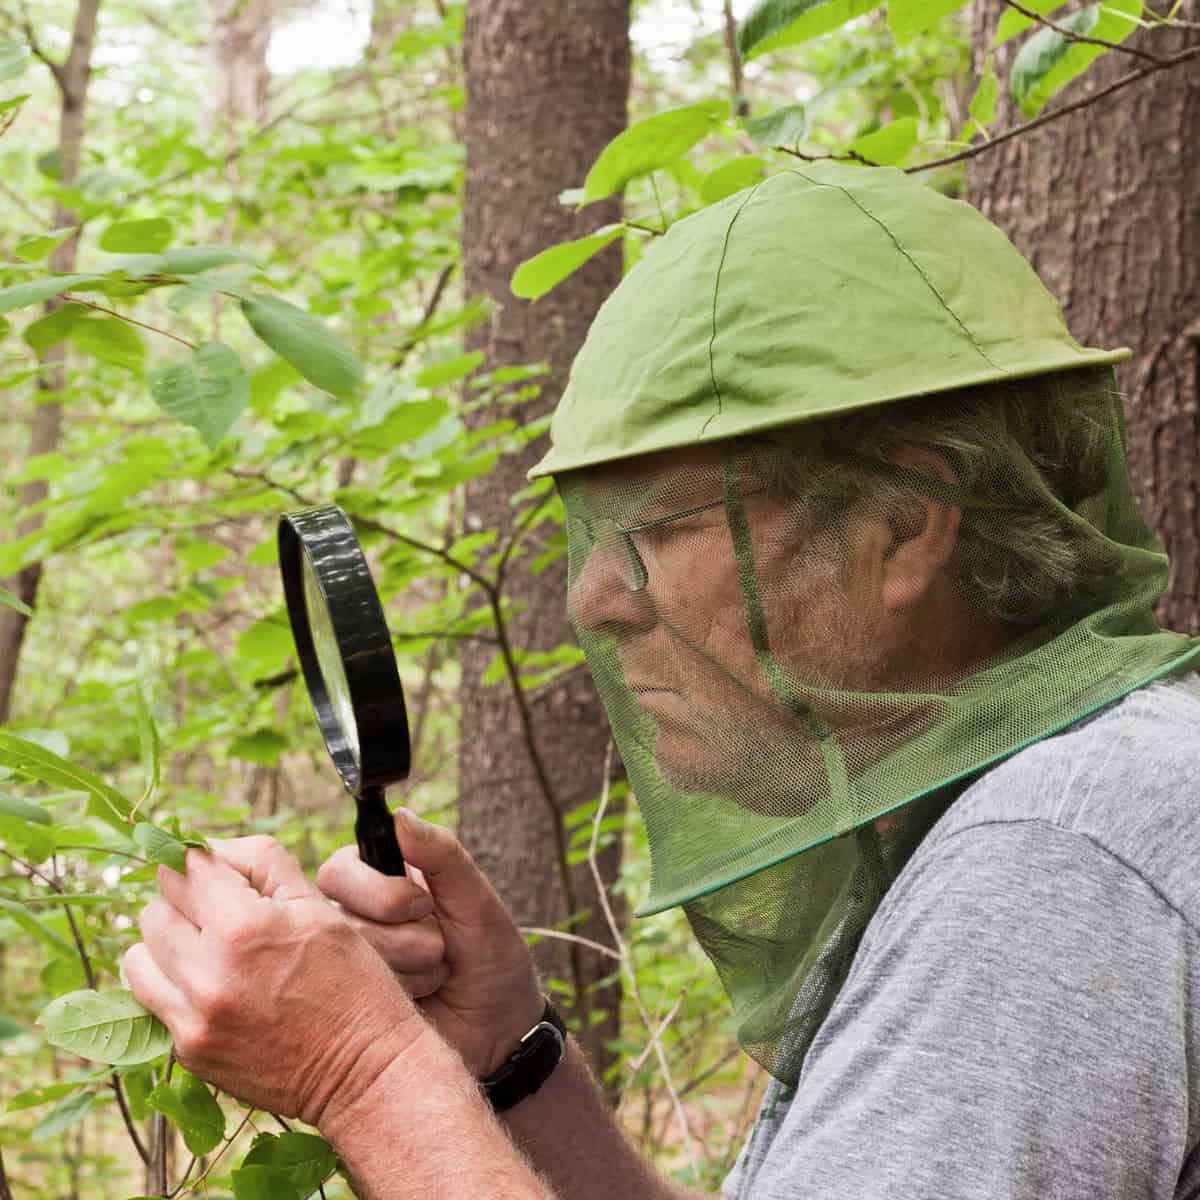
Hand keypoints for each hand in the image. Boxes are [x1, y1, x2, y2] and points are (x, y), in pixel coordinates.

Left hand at [123, 837, 432, 1127]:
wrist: (362, 1067)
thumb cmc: (350, 977)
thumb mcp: (317, 904)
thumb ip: (261, 862)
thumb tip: (210, 848)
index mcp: (244, 926)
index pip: (185, 867)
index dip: (203, 861)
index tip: (218, 869)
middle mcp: (207, 973)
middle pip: (155, 907)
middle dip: (184, 900)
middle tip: (220, 908)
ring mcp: (192, 1018)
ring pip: (138, 954)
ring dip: (167, 942)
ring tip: (207, 946)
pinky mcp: (187, 1051)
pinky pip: (151, 999)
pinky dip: (172, 984)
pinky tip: (212, 983)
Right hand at [317, 809, 544, 1077]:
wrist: (500, 1031)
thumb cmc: (490, 958)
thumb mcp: (475, 900)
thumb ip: (441, 855)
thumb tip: (401, 814)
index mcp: (379, 883)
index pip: (339, 869)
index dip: (376, 890)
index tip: (422, 905)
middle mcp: (354, 922)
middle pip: (333, 915)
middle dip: (398, 935)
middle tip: (438, 947)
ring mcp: (346, 968)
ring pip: (342, 958)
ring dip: (404, 967)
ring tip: (436, 974)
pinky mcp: (346, 1008)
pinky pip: (345, 998)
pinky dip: (395, 997)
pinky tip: (419, 1001)